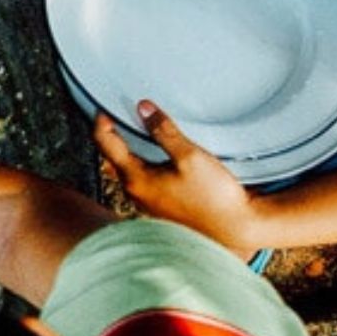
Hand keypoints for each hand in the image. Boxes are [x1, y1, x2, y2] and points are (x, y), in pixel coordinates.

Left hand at [96, 103, 261, 250]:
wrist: (234, 227)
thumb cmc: (213, 197)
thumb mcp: (189, 157)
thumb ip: (164, 131)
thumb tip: (144, 109)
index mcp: (136, 180)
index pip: (105, 145)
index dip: (102, 123)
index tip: (105, 107)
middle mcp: (135, 193)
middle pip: (112, 158)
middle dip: (111, 136)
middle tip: (116, 116)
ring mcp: (147, 201)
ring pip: (127, 169)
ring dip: (127, 149)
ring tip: (135, 131)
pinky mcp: (160, 204)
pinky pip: (142, 179)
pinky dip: (142, 161)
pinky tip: (156, 155)